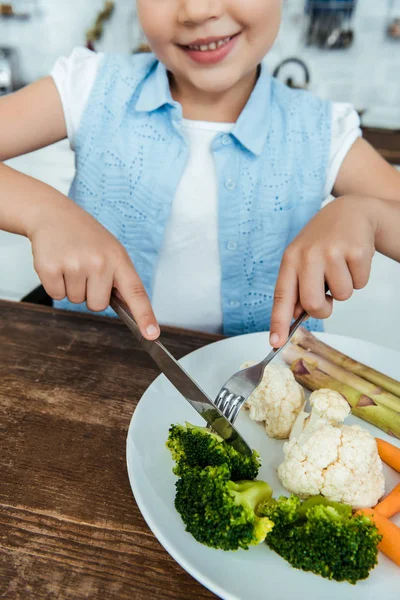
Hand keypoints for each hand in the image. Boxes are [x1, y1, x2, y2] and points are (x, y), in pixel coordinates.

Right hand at [28, 200, 159, 339]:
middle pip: (98, 306)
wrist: (54, 215)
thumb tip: (129, 311)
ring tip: (71, 263)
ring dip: (72, 287)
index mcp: (119, 259)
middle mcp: (99, 262)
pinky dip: (55, 285)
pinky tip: (58, 264)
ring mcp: (75, 265)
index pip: (136, 293)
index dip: (145, 316)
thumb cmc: (86, 237)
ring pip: (76, 301)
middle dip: (90, 294)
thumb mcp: (111, 251)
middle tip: (85, 270)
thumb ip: (120, 279)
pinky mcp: (51, 268)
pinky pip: (56, 295)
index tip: (152, 334)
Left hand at [269, 196, 377, 346]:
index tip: (275, 342)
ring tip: (340, 267)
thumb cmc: (322, 241)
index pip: (281, 296)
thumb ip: (297, 286)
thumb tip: (295, 316)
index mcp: (290, 259)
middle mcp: (308, 255)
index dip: (278, 321)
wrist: (349, 212)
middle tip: (328, 298)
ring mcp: (333, 252)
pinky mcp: (356, 251)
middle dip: (323, 309)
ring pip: (342, 296)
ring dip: (344, 289)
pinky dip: (359, 278)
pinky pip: (359, 284)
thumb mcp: (302, 258)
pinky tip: (352, 260)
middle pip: (313, 304)